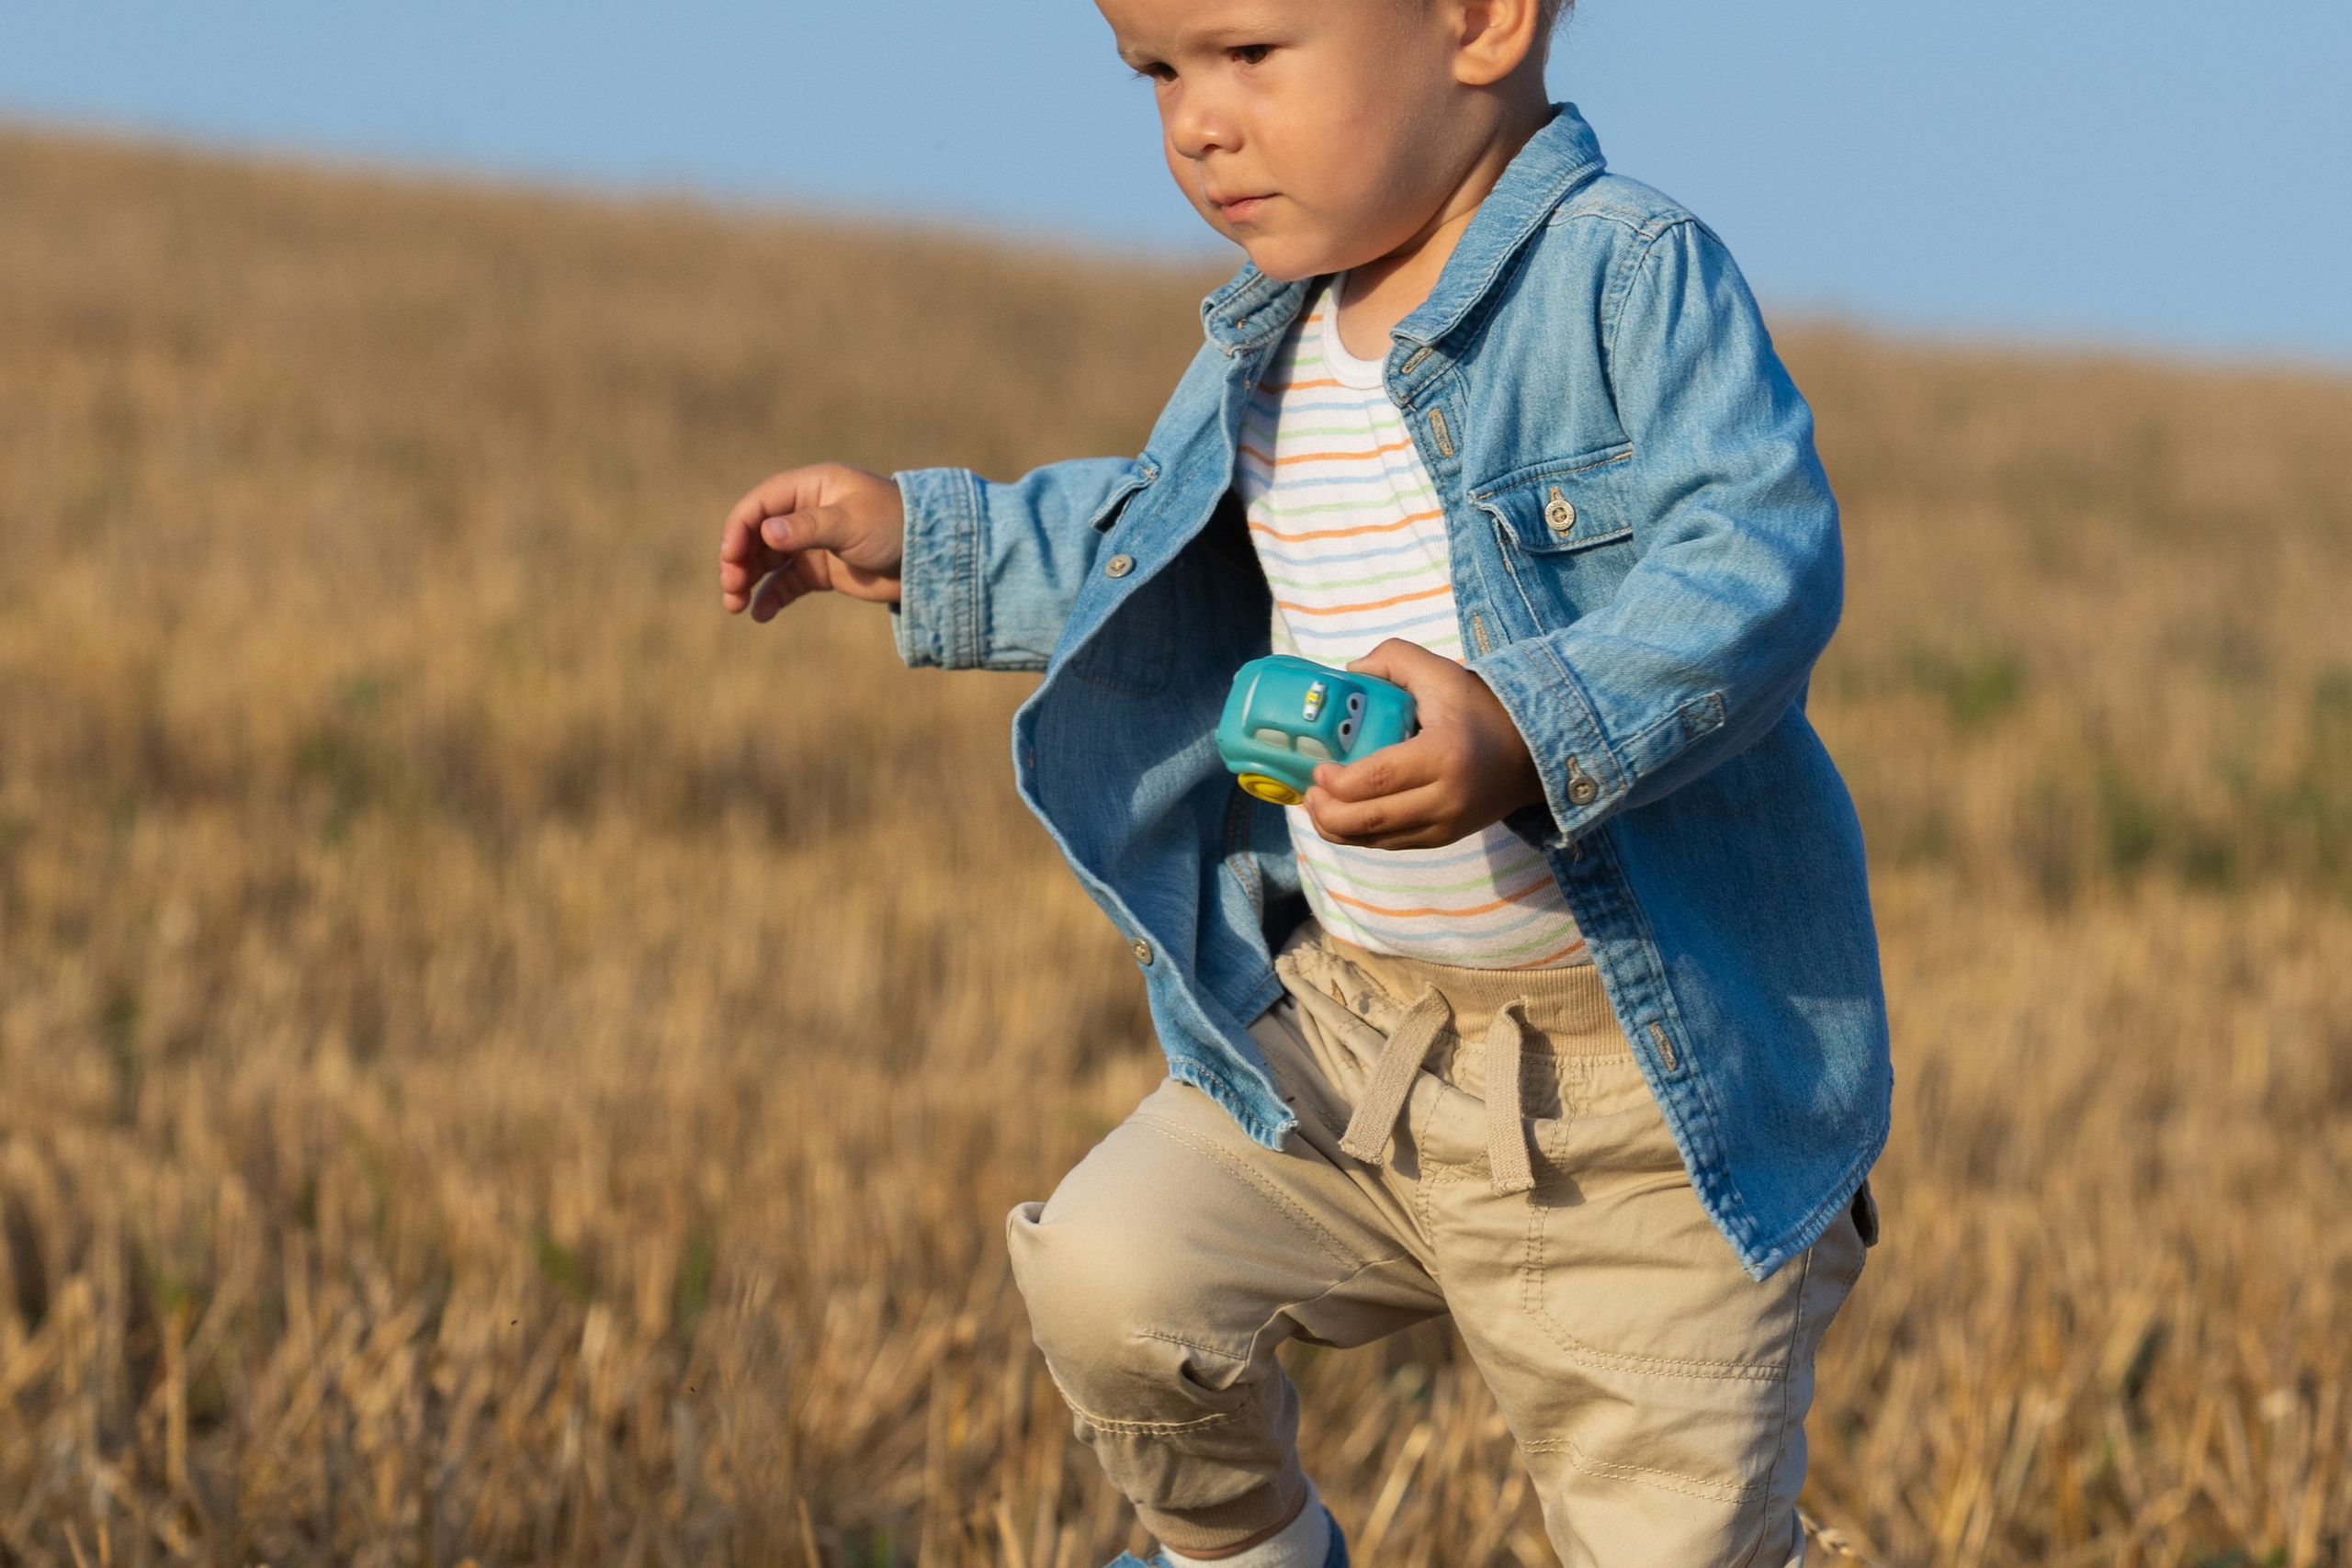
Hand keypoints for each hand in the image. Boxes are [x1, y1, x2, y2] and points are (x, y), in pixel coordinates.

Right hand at [719, 463, 905, 618]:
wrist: (932, 557)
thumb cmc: (895, 525)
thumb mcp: (851, 523)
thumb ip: (808, 527)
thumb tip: (765, 533)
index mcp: (810, 487)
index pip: (759, 504)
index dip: (738, 529)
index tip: (730, 558)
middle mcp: (804, 512)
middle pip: (756, 534)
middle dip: (738, 560)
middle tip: (731, 588)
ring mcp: (811, 543)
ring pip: (765, 561)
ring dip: (747, 580)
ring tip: (735, 606)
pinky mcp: (821, 571)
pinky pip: (785, 583)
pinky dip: (770, 598)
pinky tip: (759, 615)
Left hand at [1304, 639, 1546, 850]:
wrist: (1529, 752)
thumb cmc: (1479, 708)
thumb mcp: (1439, 672)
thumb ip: (1392, 659)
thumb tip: (1348, 673)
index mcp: (1443, 754)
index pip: (1379, 778)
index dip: (1339, 782)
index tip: (1319, 769)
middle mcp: (1446, 798)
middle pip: (1372, 818)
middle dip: (1329, 812)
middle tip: (1309, 793)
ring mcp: (1446, 825)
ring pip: (1378, 839)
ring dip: (1338, 829)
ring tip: (1318, 807)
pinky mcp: (1444, 838)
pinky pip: (1392, 844)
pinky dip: (1361, 835)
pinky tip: (1344, 817)